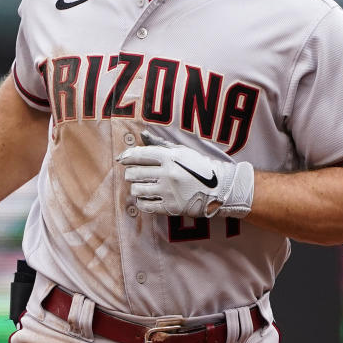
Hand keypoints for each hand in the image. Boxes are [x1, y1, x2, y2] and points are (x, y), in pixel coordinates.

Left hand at [117, 130, 253, 218]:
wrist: (219, 188)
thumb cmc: (200, 166)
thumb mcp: (182, 151)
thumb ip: (160, 144)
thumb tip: (143, 135)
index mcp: (169, 157)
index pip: (139, 155)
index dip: (127, 157)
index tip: (122, 159)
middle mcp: (167, 174)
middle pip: (134, 173)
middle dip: (130, 174)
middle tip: (133, 174)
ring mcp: (168, 192)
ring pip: (137, 190)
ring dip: (136, 188)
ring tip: (142, 186)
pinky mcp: (171, 207)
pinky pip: (145, 206)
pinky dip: (142, 201)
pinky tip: (146, 198)